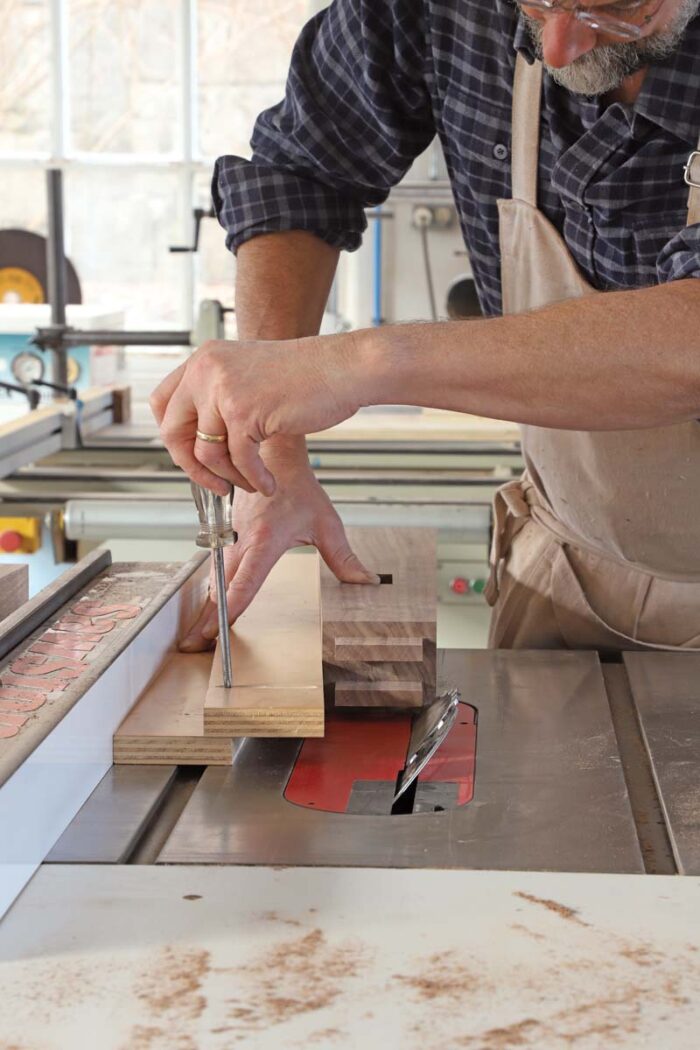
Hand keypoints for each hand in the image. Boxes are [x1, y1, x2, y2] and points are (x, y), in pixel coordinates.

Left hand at [150, 333, 363, 496]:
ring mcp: (223, 389)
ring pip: (205, 452)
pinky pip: (238, 460)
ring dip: (228, 477)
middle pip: (173, 431)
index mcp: (204, 359)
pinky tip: (268, 484)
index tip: (191, 456)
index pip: (162, 403)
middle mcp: (206, 370)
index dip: (172, 437)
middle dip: (192, 466)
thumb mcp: (250, 375)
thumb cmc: (308, 375)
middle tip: (215, 483)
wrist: (344, 368)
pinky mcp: (244, 411)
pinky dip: (253, 478)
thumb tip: (199, 439)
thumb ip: (220, 397)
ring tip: (251, 483)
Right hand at [179, 439, 378, 650]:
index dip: (232, 607)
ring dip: (204, 607)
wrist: (273, 459)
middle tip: (193, 645)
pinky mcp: (227, 538)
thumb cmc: (299, 489)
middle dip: (207, 618)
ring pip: (214, 579)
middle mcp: (243, 542)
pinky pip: (216, 569)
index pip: (246, 581)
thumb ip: (344, 557)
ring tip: (193, 636)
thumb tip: (366, 581)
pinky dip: (209, 591)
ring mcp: (231, 539)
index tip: (219, 630)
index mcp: (266, 540)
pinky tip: (204, 610)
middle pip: (221, 587)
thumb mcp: (327, 524)